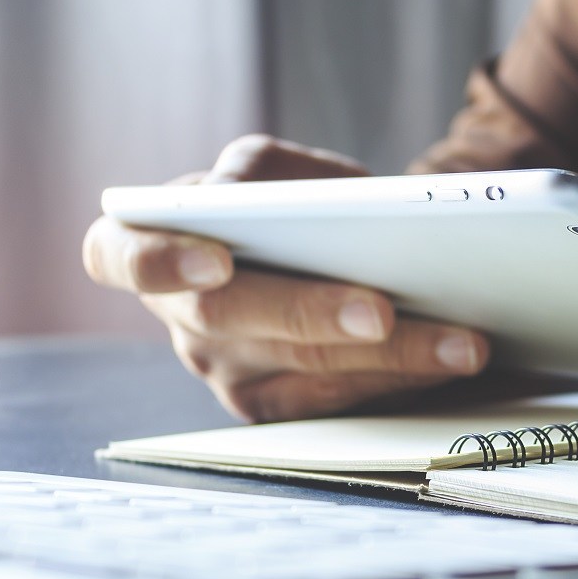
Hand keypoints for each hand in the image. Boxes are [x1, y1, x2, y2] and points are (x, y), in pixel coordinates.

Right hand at [82, 134, 489, 421]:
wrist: (319, 251)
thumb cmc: (286, 202)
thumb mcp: (273, 171)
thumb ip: (264, 174)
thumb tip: (273, 197)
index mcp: (148, 243)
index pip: (116, 255)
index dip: (159, 261)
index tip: (217, 259)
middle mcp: (176, 314)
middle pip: (231, 319)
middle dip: (310, 311)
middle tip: (381, 309)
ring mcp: (221, 368)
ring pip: (300, 368)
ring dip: (390, 356)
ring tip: (461, 343)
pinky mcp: (269, 408)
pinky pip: (334, 401)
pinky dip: (400, 377)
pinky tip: (451, 360)